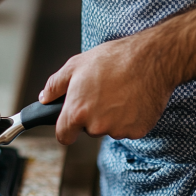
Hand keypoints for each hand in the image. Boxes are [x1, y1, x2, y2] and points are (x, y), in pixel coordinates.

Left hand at [39, 34, 175, 144]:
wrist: (150, 59)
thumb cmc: (112, 59)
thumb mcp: (75, 66)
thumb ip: (55, 86)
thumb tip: (45, 98)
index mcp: (77, 112)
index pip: (63, 136)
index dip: (66, 128)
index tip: (70, 123)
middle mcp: (96, 125)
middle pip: (88, 130)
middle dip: (91, 115)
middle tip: (101, 93)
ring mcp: (118, 130)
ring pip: (109, 128)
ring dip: (111, 116)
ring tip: (119, 92)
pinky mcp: (138, 131)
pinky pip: (128, 129)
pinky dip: (129, 118)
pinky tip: (132, 99)